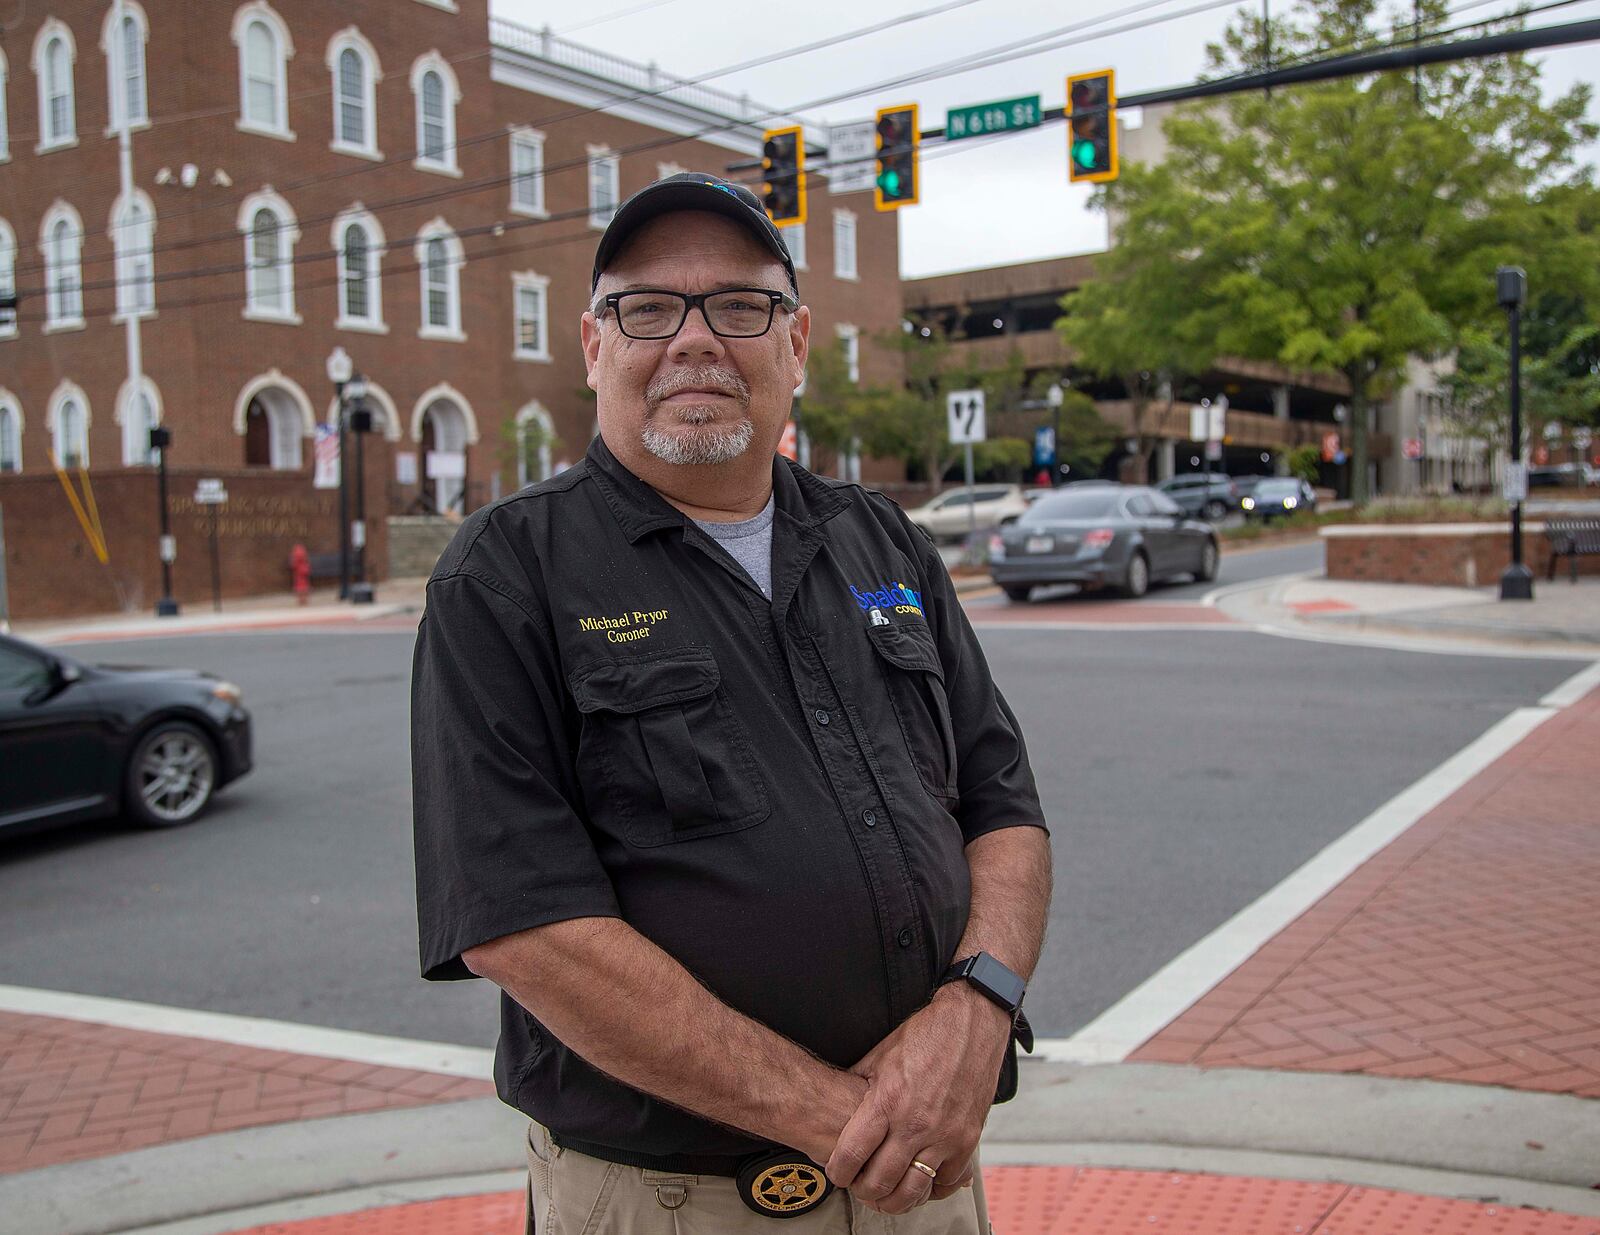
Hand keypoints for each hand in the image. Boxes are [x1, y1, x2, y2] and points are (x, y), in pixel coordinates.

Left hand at [825, 983, 1011, 1213]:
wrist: (970, 1025)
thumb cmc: (925, 1036)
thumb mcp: (879, 1056)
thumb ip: (858, 1086)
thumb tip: (839, 1105)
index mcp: (887, 1101)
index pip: (852, 1154)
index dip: (839, 1172)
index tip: (837, 1174)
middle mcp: (915, 1123)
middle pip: (880, 1180)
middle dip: (864, 1192)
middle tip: (859, 1190)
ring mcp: (944, 1135)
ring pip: (913, 1190)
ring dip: (895, 1201)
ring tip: (886, 1197)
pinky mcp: (967, 1139)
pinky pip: (946, 1181)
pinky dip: (932, 1189)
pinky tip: (921, 1185)